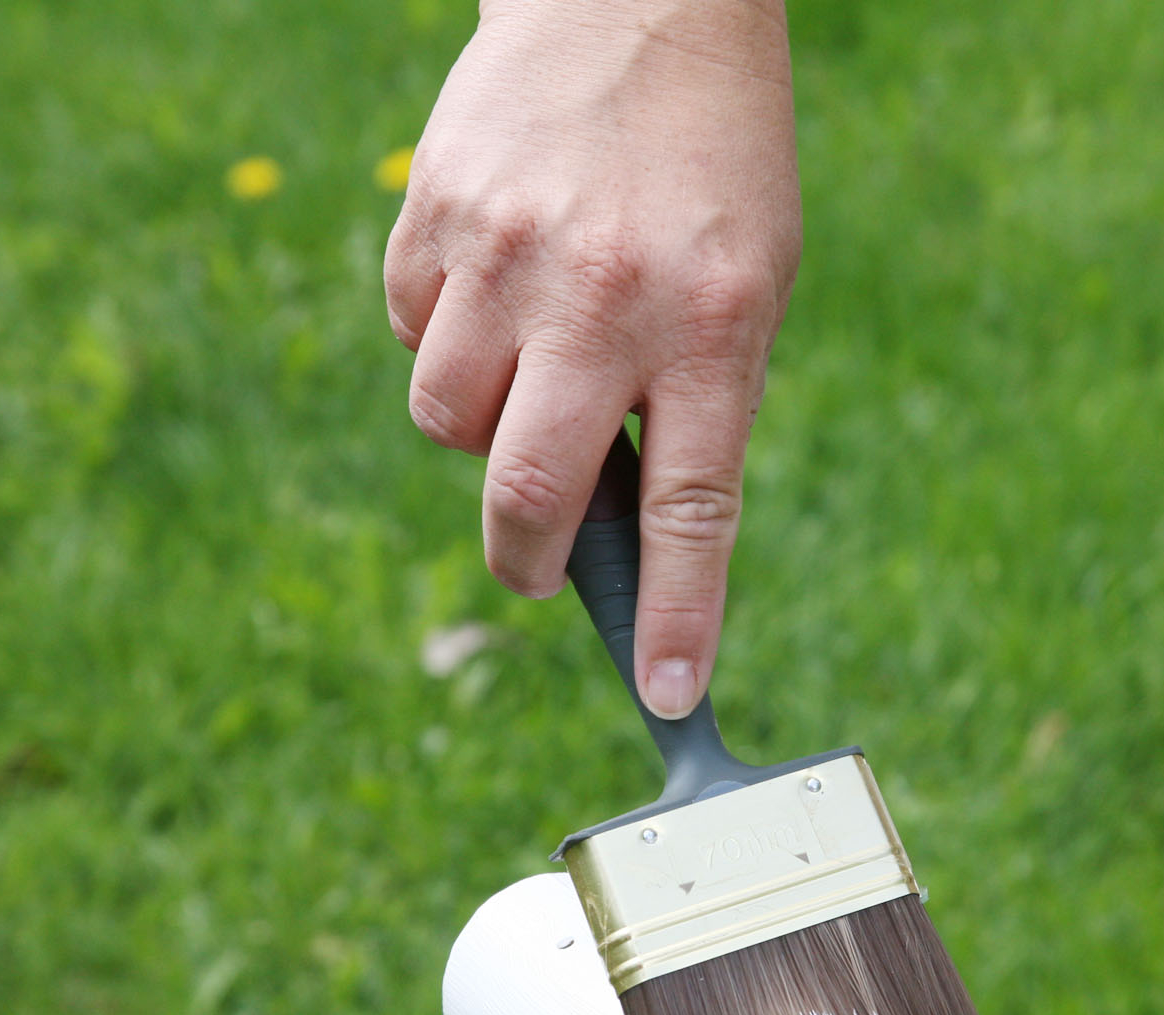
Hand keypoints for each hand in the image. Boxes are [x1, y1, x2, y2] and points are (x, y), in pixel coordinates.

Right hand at [387, 0, 800, 718]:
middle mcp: (608, 297)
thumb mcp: (751, 285)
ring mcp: (511, 254)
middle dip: (526, 561)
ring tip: (533, 360)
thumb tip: (617, 532)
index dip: (675, 616)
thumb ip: (696, 402)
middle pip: (532, 494)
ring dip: (481, 428)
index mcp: (718, 325)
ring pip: (447, 422)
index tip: (667, 697)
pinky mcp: (436, 211)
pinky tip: (496, 278)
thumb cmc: (710, 168)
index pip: (692, 509)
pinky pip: (411, 334)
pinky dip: (446, 337)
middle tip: (537, 565)